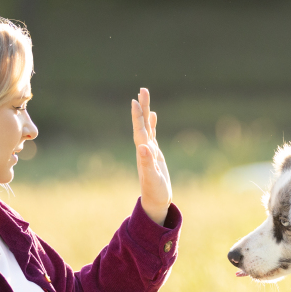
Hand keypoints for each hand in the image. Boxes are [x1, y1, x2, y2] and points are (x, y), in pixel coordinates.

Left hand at [131, 88, 170, 225]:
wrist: (156, 201)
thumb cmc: (155, 191)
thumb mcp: (153, 178)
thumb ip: (148, 163)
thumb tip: (143, 147)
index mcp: (144, 152)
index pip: (139, 130)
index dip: (137, 116)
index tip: (134, 101)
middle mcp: (144, 148)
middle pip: (142, 123)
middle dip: (142, 107)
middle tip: (143, 89)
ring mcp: (149, 149)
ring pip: (147, 126)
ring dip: (145, 111)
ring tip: (145, 95)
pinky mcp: (155, 153)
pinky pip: (152, 133)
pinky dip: (152, 123)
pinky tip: (152, 115)